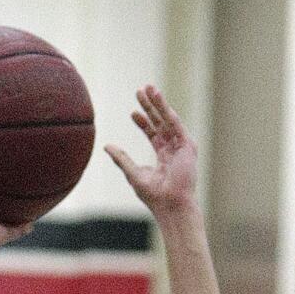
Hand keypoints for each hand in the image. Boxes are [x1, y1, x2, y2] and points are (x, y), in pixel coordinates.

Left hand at [105, 85, 197, 217]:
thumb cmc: (154, 195)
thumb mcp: (133, 173)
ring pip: (168, 120)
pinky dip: (168, 112)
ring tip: (150, 88)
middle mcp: (173, 149)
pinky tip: (160, 101)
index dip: (143, 121)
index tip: (133, 112)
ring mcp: (181, 147)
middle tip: (141, 90)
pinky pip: (176, 125)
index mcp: (163, 156)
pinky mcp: (188, 147)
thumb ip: (121, 158)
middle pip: (160, 122)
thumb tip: (106, 146)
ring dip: (159, 104)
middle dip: (151, 106)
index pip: (153, 134)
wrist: (170, 205)